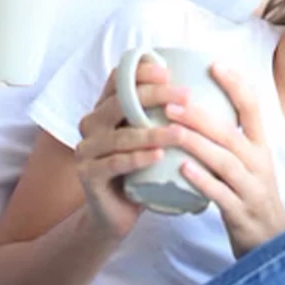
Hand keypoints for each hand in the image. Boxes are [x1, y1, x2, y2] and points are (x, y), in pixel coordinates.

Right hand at [74, 58, 189, 240]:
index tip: (169, 72)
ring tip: (180, 133)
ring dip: (153, 132)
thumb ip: (159, 113)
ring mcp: (87, 149)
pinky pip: (115, 163)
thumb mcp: (148, 136)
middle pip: (121, 102)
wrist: (115, 213)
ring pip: (122, 136)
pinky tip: (159, 156)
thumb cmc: (139, 170)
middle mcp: (91, 123)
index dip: (141, 72)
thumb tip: (197, 88)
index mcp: (105, 108)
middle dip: (156, 96)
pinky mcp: (88, 174)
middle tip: (186, 96)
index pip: (118, 79)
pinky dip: (138, 158)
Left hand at [166, 64, 284, 258]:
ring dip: (196, 143)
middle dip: (200, 115)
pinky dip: (202, 180)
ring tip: (170, 129)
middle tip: (171, 102)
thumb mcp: (249, 161)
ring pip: (224, 161)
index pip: (253, 108)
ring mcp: (251, 188)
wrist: (271, 243)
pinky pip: (220, 194)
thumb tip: (202, 101)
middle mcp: (258, 163)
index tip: (215, 64)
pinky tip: (182, 169)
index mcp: (260, 146)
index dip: (236, 84)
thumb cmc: (251, 193)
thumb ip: (230, 135)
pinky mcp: (240, 213)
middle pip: (230, 133)